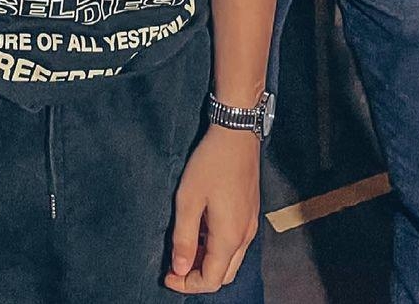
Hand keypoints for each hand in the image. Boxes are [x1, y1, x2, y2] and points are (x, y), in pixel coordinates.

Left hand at [165, 126, 259, 293]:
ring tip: (186, 246)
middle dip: (198, 277)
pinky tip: (202, 230)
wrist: (236, 133)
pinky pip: (236, 243)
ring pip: (231, 260)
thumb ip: (184, 238)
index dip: (187, 285)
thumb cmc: (211, 163)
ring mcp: (251, 224)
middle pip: (223, 275)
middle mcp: (245, 236)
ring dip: (208, 262)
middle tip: (176, 264)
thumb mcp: (189, 199)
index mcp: (230, 237)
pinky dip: (218, 248)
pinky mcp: (251, 212)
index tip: (168, 275)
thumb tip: (180, 269)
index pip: (211, 280)